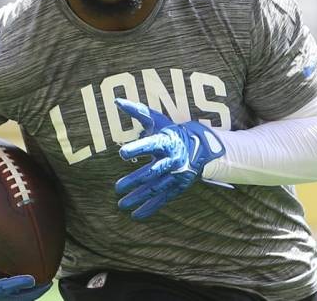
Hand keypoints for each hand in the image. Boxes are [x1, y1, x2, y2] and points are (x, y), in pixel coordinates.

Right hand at [0, 222, 51, 299]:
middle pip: (14, 298)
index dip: (16, 285)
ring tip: (48, 280)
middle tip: (49, 282)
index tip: (31, 279)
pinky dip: (24, 284)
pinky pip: (12, 288)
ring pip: (15, 296)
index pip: (0, 289)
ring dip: (31, 291)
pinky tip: (36, 272)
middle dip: (32, 293)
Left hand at [114, 99, 232, 219]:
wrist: (199, 148)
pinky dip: (150, 208)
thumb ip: (137, 111)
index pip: (150, 145)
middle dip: (134, 180)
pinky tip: (135, 216)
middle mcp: (171, 160)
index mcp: (165, 142)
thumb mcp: (157, 120)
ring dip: (138, 198)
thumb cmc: (171, 132)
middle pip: (151, 172)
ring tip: (121, 204)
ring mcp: (174, 176)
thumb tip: (117, 100)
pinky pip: (162, 200)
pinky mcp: (176, 187)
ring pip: (155, 189)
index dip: (137, 148)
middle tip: (117, 187)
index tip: (122, 153)